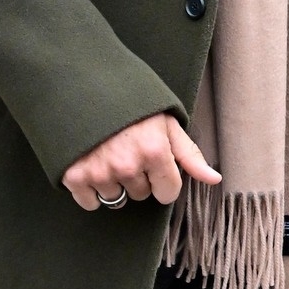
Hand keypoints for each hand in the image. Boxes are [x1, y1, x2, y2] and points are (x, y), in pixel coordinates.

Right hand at [62, 111, 220, 212]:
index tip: (155, 164)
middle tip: (127, 151)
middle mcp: (127, 166)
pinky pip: (90, 203)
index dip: (164, 180)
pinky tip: (92, 167)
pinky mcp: (74, 176)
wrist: (82, 85)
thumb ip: (190, 155)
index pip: (168, 193)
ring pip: (116, 200)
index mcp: (154, 152)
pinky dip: (90, 191)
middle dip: (138, 178)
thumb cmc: (130, 104)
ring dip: (114, 183)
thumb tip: (214, 179)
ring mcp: (99, 173)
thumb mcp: (166, 123)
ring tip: (108, 156)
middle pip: (141, 195)